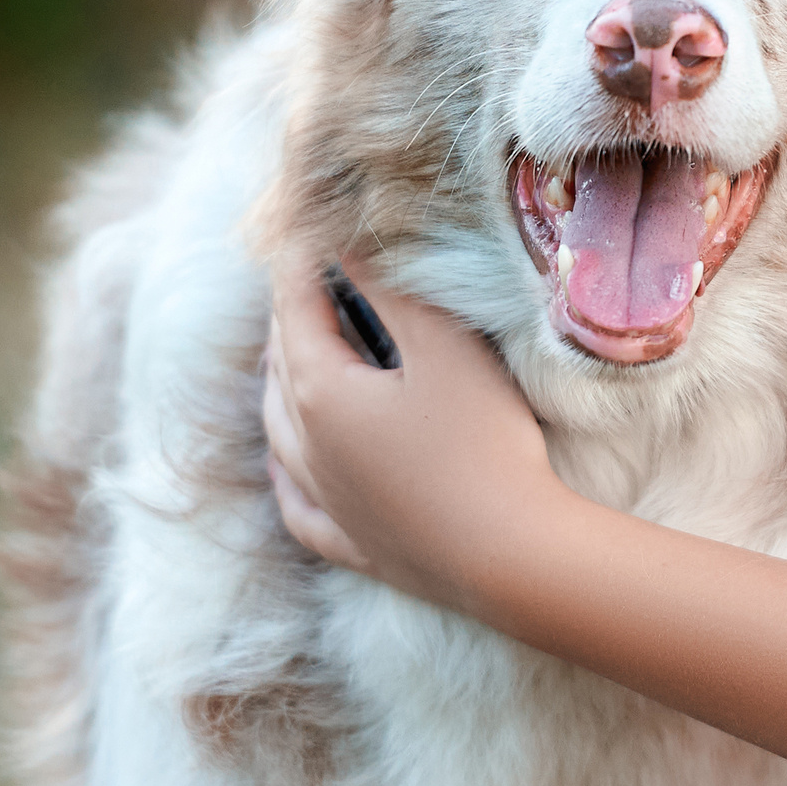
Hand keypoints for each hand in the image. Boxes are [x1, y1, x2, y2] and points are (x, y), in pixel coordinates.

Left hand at [261, 256, 558, 611]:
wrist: (507, 557)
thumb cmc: (480, 444)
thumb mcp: (445, 350)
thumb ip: (394, 292)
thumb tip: (350, 247)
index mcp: (318, 392)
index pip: (295, 307)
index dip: (301, 262)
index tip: (307, 228)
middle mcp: (304, 446)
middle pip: (281, 364)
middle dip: (291, 314)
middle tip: (308, 277)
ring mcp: (324, 499)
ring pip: (279, 430)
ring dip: (280, 382)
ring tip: (289, 355)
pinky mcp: (350, 541)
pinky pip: (297, 499)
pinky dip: (287, 468)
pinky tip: (288, 465)